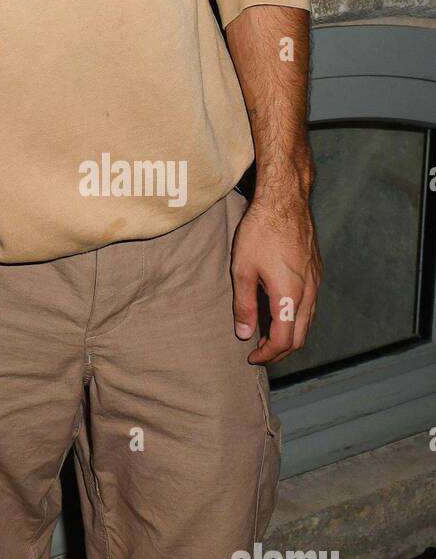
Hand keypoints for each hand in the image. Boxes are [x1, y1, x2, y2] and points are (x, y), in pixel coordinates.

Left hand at [231, 183, 321, 365]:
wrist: (285, 201)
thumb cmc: (260, 231)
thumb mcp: (242, 269)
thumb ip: (244, 305)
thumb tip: (244, 334)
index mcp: (290, 295)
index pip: (284, 340)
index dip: (267, 354)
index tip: (251, 357)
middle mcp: (309, 293)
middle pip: (300, 337)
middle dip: (280, 350)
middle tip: (259, 352)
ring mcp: (316, 283)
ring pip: (308, 322)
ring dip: (290, 335)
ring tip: (266, 335)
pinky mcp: (317, 272)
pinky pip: (310, 306)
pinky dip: (296, 318)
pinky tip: (279, 312)